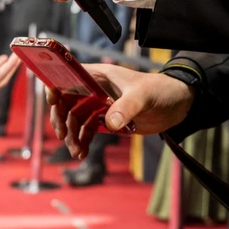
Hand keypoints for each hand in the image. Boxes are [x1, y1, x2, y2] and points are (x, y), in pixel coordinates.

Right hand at [46, 63, 193, 158]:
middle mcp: (95, 89)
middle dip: (61, 118)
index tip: (52, 102)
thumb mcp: (143, 96)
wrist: (176, 105)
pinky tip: (82, 153)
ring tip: (76, 151)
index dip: (56, 86)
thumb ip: (126, 107)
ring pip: (75, 119)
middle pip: (66, 101)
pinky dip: (82, 141)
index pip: (68, 76)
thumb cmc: (160, 90)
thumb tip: (110, 124)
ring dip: (72, 135)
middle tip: (63, 135)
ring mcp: (99, 105)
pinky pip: (87, 130)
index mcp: (99, 75)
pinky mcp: (107, 120)